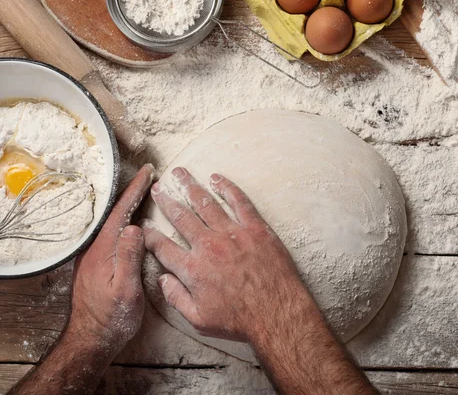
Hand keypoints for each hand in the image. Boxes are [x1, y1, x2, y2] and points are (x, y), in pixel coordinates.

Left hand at [67, 164, 153, 355]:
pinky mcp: (95, 263)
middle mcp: (95, 249)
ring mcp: (93, 255)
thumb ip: (129, 258)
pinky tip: (130, 220)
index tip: (148, 172)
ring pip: (111, 221)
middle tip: (147, 175)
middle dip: (131, 191)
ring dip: (127, 204)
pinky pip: (110, 233)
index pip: (121, 212)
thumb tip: (134, 226)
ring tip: (142, 191)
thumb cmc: (112, 318)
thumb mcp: (126, 290)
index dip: (135, 190)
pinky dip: (122, 219)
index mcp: (103, 251)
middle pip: (114, 212)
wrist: (90, 338)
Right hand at [144, 167, 308, 342]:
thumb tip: (162, 280)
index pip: (163, 247)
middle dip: (166, 201)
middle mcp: (209, 246)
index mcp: (192, 269)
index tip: (143, 227)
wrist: (278, 313)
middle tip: (157, 189)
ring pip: (206, 203)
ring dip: (190, 186)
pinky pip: (239, 201)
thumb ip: (176, 298)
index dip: (150, 236)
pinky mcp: (255, 228)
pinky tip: (217, 178)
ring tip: (179, 173)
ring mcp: (233, 234)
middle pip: (181, 217)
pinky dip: (227, 187)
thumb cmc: (240, 320)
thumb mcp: (199, 319)